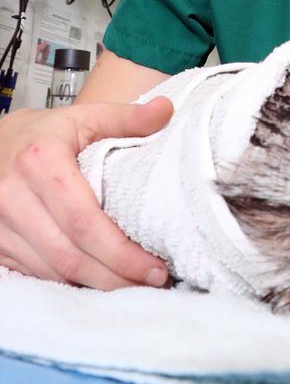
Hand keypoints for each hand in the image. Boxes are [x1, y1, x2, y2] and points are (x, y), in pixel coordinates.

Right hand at [0, 97, 172, 288]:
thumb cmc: (44, 133)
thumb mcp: (85, 117)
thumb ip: (127, 117)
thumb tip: (167, 110)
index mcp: (40, 162)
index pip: (83, 222)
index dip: (120, 252)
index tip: (155, 267)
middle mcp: (13, 197)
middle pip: (69, 255)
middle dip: (114, 276)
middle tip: (153, 281)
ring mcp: (0, 225)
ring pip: (52, 271)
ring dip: (95, 284)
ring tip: (134, 282)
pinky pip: (36, 273)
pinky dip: (71, 280)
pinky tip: (100, 278)